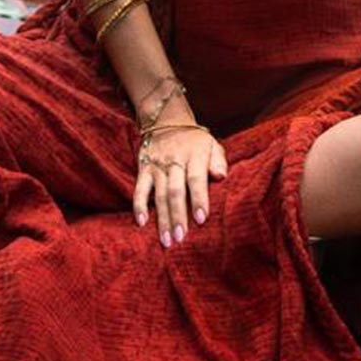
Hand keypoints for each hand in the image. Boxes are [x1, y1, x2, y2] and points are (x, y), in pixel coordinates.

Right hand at [134, 121, 228, 246]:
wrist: (166, 119)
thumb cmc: (195, 140)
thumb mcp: (212, 144)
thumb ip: (218, 160)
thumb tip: (221, 176)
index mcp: (194, 155)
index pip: (196, 178)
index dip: (198, 199)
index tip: (201, 219)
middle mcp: (174, 161)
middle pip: (175, 191)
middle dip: (177, 216)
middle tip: (180, 238)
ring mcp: (157, 165)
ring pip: (159, 194)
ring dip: (162, 219)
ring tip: (166, 240)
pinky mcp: (144, 168)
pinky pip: (140, 188)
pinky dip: (139, 205)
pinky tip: (141, 223)